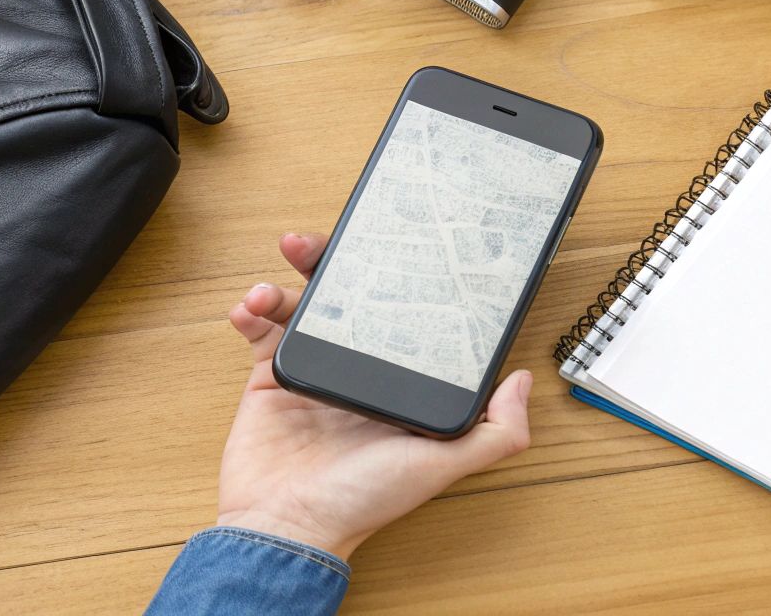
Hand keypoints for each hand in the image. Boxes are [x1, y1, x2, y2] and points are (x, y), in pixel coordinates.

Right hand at [213, 232, 533, 560]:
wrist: (285, 527)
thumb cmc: (362, 502)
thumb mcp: (440, 465)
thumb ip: (495, 432)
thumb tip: (521, 380)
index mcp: (400, 381)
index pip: (405, 312)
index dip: (398, 276)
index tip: (391, 247)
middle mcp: (361, 369)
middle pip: (350, 296)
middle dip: (333, 262)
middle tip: (318, 244)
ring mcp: (316, 369)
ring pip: (305, 304)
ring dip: (289, 283)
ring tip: (274, 287)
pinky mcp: (272, 377)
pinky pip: (263, 330)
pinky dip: (252, 310)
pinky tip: (249, 307)